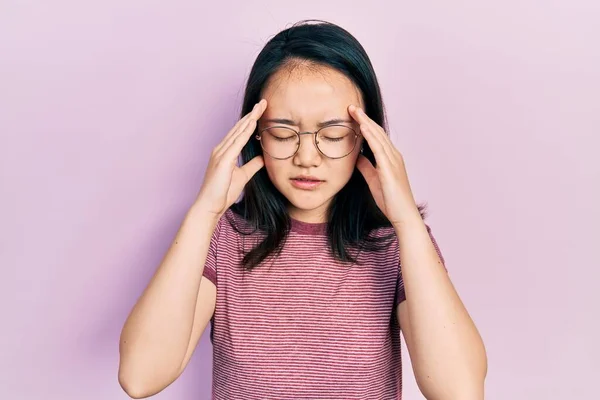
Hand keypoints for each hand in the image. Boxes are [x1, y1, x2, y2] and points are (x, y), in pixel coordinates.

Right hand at [195, 99, 266, 216]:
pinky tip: (253, 124)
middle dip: (252, 114)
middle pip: (239, 128)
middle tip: (263, 102)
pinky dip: (245, 132)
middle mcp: (221, 149)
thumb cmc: (223, 193)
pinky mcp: (223, 160)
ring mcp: (220, 153)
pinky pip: (236, 143)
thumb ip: (252, 165)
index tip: (261, 111)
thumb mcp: (243, 176)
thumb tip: (263, 157)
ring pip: (238, 132)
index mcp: (225, 152)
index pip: (240, 132)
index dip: (251, 121)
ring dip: (250, 119)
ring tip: (261, 107)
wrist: (210, 206)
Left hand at [348, 104, 419, 224]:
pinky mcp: (389, 169)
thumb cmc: (391, 200)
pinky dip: (370, 136)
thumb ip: (366, 167)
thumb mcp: (373, 180)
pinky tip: (362, 127)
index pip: (376, 136)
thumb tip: (357, 157)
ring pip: (378, 136)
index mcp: (390, 158)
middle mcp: (394, 156)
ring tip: (354, 111)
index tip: (353, 115)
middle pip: (377, 132)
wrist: (403, 215)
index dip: (365, 124)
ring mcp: (393, 161)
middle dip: (364, 118)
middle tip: (351, 106)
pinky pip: (378, 148)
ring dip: (365, 122)